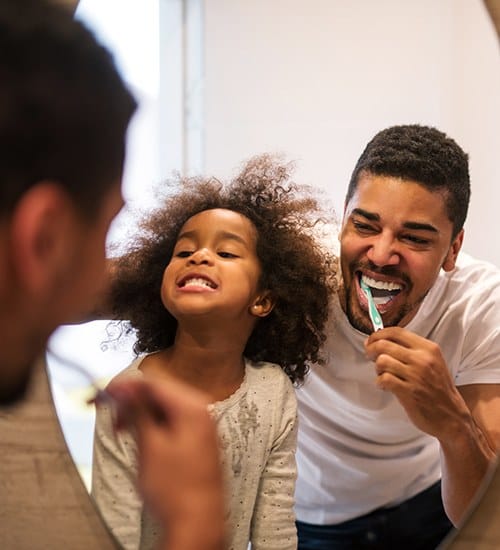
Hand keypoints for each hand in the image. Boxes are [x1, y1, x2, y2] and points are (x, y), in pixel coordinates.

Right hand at [106, 376, 225, 549]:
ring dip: (141, 414)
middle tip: (111, 416)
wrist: (197, 522)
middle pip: (160, 393)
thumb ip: (137, 411)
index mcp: (193, 407)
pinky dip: (154, 425)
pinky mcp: (198, 439)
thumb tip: (124, 390)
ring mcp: (202, 425)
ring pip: (164, 407)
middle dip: (133, 402)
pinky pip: (172, 421)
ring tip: (122, 430)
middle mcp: (201, 411)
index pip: (154, 383)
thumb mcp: (150, 446)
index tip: (105, 393)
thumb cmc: (176, 490)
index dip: (126, 386)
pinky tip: (140, 437)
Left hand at [364, 327, 468, 438]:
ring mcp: (416, 376)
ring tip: (382, 374)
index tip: (371, 340)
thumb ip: (410, 350)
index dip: (378, 334)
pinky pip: (384, 379)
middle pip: (384, 344)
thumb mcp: (431, 362)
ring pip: (382, 361)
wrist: (451, 415)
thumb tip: (380, 340)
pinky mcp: (409, 392)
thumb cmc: (438, 388)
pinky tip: (385, 386)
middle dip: (371, 350)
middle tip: (370, 356)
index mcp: (428, 348)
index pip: (396, 332)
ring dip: (377, 368)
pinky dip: (380, 382)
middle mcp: (422, 359)